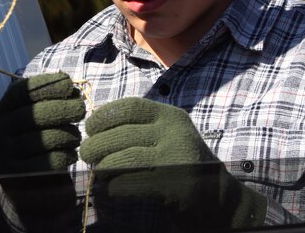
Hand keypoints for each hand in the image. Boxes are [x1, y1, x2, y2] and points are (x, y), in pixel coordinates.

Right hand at [0, 72, 85, 226]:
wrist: (26, 186)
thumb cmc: (37, 142)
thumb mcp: (39, 119)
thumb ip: (51, 101)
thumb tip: (73, 89)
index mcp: (2, 112)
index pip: (21, 92)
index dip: (46, 84)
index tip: (69, 84)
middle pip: (32, 115)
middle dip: (61, 108)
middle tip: (81, 109)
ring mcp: (4, 156)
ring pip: (41, 139)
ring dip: (66, 134)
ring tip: (76, 136)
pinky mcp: (17, 177)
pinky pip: (47, 162)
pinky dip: (64, 155)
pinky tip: (71, 154)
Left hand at [79, 97, 265, 229]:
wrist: (218, 199)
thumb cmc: (181, 163)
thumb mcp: (168, 134)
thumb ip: (141, 126)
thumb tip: (96, 122)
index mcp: (170, 117)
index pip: (131, 107)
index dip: (105, 115)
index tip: (90, 127)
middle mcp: (175, 133)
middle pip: (122, 133)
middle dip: (97, 143)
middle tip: (86, 153)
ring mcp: (176, 158)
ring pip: (124, 157)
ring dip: (103, 165)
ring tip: (97, 170)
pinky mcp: (173, 185)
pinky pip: (131, 182)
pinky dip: (114, 186)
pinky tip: (111, 188)